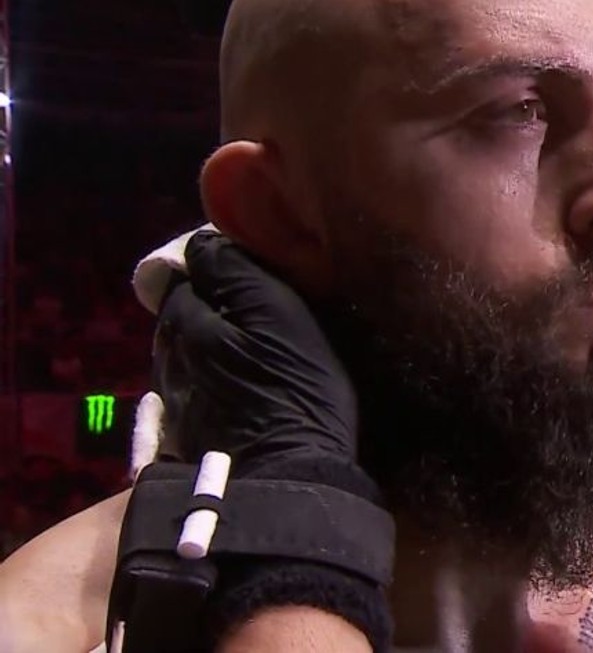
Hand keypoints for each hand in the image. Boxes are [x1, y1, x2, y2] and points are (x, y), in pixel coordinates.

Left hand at [155, 230, 358, 471]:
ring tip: (243, 352)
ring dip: (204, 349)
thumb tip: (204, 242)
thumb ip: (236, 272)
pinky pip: (191, 395)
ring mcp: (175, 404)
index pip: (186, 280)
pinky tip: (234, 392)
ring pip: (181, 358)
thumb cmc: (293, 388)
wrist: (287, 479)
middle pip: (179, 319)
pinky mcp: (188, 439)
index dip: (214, 273)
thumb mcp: (278, 314)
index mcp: (187, 325)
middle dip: (205, 309)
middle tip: (249, 314)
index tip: (247, 276)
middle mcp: (169, 361)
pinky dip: (207, 385)